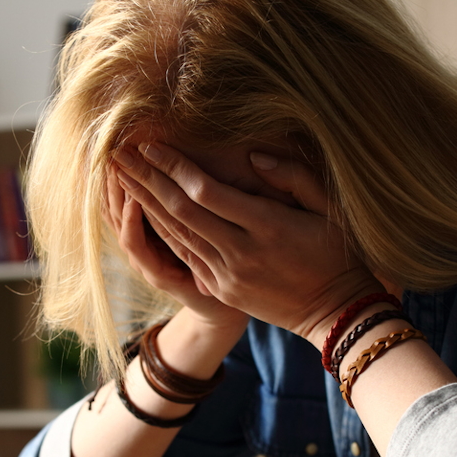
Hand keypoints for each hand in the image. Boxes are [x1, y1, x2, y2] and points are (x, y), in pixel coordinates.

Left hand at [113, 141, 383, 348]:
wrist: (337, 313)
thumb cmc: (339, 253)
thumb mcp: (330, 208)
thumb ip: (294, 176)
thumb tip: (254, 156)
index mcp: (268, 227)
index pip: (207, 193)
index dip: (174, 167)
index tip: (150, 143)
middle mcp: (241, 253)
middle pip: (180, 211)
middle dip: (146, 179)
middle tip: (117, 152)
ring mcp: (228, 275)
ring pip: (176, 234)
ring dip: (144, 203)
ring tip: (120, 175)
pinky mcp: (222, 289)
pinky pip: (183, 255)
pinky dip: (159, 231)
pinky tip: (142, 210)